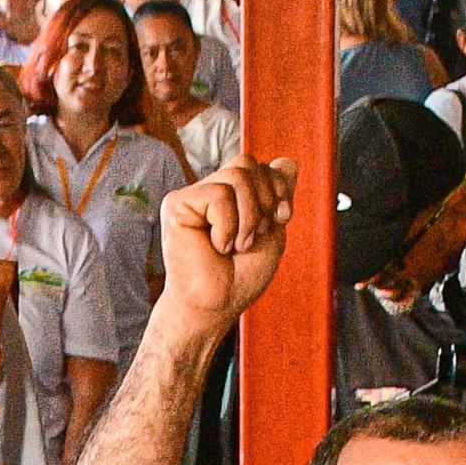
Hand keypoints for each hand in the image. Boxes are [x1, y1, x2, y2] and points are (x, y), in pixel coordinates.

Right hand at [155, 157, 295, 328]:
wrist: (217, 303)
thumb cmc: (241, 276)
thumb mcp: (272, 231)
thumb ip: (278, 195)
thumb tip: (288, 161)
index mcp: (233, 195)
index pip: (261, 165)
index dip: (278, 188)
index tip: (282, 219)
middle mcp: (211, 189)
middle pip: (248, 164)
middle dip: (263, 204)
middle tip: (251, 240)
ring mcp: (193, 195)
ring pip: (236, 176)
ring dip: (248, 219)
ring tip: (235, 246)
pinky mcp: (176, 204)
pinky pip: (218, 195)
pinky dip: (227, 227)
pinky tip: (215, 247)